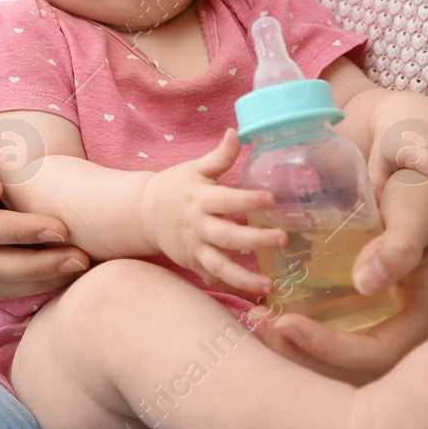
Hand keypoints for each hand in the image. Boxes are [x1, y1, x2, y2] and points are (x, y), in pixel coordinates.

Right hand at [141, 128, 285, 298]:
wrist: (144, 212)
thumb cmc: (175, 187)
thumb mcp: (195, 169)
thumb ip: (219, 156)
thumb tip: (236, 132)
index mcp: (200, 198)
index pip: (226, 199)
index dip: (247, 199)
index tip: (271, 198)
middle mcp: (197, 226)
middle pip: (227, 237)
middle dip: (255, 241)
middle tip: (283, 240)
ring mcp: (194, 248)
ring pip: (219, 267)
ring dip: (244, 278)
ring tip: (270, 286)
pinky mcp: (193, 264)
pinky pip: (213, 280)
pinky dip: (233, 289)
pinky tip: (256, 296)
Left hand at [248, 169, 427, 383]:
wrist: (420, 183)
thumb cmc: (422, 198)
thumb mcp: (415, 217)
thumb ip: (398, 248)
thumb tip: (367, 283)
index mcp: (424, 317)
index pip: (376, 354)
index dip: (331, 349)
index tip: (289, 324)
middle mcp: (403, 327)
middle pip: (351, 361)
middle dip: (302, 351)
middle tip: (260, 322)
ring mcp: (381, 318)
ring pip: (336, 349)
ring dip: (295, 343)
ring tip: (257, 317)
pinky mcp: (362, 304)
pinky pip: (331, 326)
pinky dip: (299, 323)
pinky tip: (269, 305)